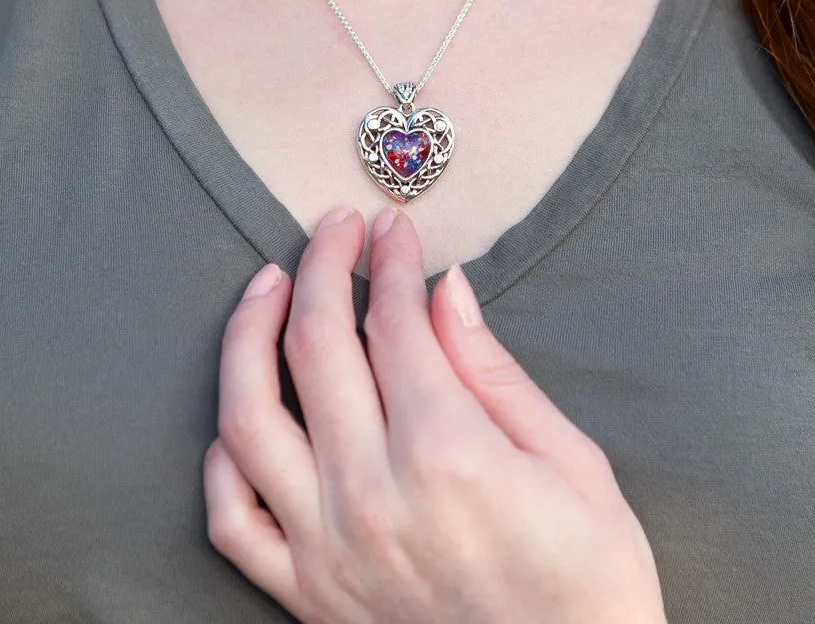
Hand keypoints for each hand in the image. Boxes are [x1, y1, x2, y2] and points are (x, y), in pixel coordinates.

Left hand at [204, 204, 666, 623]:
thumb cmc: (591, 580)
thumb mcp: (574, 463)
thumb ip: (495, 373)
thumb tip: (444, 291)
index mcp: (449, 454)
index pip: (392, 322)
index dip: (388, 261)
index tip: (393, 229)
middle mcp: (373, 496)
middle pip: (314, 346)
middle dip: (321, 266)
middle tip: (336, 227)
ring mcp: (328, 550)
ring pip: (248, 417)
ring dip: (248, 334)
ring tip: (268, 284)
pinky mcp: (308, 595)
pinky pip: (231, 515)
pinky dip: (224, 452)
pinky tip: (242, 409)